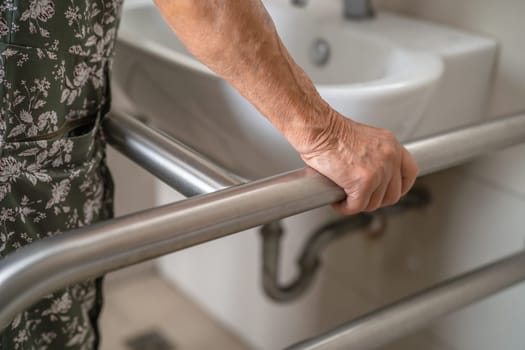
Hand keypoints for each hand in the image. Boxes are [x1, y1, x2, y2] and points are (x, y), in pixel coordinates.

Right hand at [300, 112, 418, 214]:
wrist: (318, 129)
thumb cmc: (330, 132)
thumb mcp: (363, 139)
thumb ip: (374, 156)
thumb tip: (371, 176)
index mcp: (391, 144)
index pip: (410, 172)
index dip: (400, 187)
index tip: (388, 192)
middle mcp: (389, 156)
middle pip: (393, 194)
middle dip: (375, 200)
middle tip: (359, 197)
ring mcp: (378, 170)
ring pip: (374, 203)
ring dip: (357, 203)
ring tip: (344, 196)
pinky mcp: (362, 183)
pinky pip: (356, 206)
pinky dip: (345, 207)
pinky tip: (337, 201)